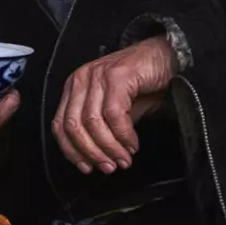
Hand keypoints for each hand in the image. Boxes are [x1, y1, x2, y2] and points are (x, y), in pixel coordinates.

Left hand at [52, 34, 177, 174]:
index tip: (86, 168)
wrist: (165, 56)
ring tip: (124, 159)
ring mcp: (98, 75)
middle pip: (73, 126)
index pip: (60, 125)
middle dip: (91, 152)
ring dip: (109, 147)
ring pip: (92, 122)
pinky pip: (114, 114)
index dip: (71, 151)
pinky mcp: (117, 75)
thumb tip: (97, 157)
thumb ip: (103, 129)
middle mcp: (81, 80)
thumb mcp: (116, 110)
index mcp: (74, 88)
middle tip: (109, 167)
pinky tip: (132, 144)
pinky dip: (123, 134)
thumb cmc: (141, 84)